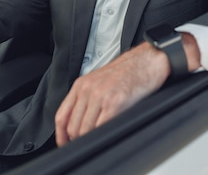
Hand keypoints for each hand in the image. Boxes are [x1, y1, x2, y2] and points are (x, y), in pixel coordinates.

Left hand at [54, 42, 170, 146]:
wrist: (147, 61)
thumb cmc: (127, 72)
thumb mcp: (99, 82)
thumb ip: (86, 99)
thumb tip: (80, 123)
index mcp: (81, 85)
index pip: (61, 116)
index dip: (61, 135)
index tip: (65, 144)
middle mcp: (87, 89)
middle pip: (72, 126)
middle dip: (77, 140)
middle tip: (85, 145)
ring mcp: (100, 96)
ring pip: (85, 130)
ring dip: (90, 139)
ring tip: (98, 140)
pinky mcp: (114, 102)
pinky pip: (101, 127)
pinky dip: (102, 136)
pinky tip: (107, 135)